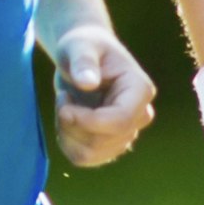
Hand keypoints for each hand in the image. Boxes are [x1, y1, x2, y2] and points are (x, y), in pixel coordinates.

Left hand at [48, 26, 153, 167]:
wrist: (83, 56)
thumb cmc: (83, 46)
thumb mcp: (79, 46)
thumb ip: (83, 61)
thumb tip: (87, 82)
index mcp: (140, 90)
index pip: (121, 122)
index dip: (88, 121)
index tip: (63, 102)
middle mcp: (140, 115)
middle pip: (105, 141)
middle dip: (73, 124)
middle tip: (63, 97)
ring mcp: (127, 132)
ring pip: (93, 154)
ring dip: (68, 133)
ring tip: (65, 106)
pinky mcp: (111, 143)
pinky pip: (85, 158)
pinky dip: (67, 143)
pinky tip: (66, 120)